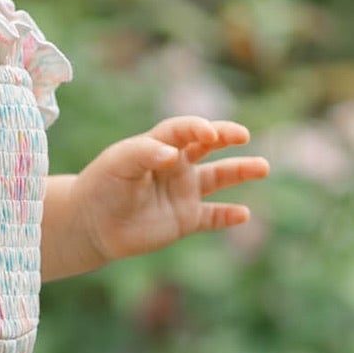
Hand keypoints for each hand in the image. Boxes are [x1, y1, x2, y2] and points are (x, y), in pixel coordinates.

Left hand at [70, 115, 269, 265]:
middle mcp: (175, 166)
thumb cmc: (101, 186)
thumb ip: (144, 154)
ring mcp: (182, 192)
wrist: (90, 224)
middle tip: (243, 135)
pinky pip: (212, 217)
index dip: (198, 128)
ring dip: (240, 171)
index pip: (184, 130)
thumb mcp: (118, 164)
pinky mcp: (184, 219)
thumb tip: (173, 155)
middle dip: (226, 136)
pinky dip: (228, 216)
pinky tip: (243, 214)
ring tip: (263, 166)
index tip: (210, 133)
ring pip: (218, 178)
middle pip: (208, 146)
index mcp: (158, 146)